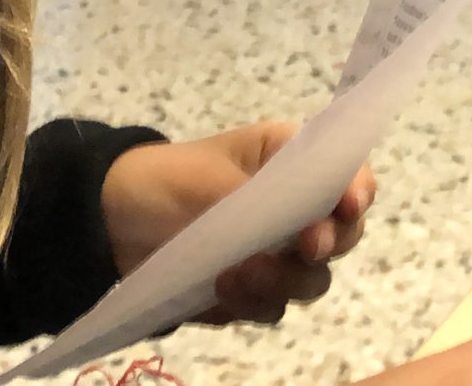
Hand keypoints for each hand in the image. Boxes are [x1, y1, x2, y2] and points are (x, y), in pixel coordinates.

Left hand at [99, 119, 374, 325]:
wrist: (112, 223)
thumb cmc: (168, 179)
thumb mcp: (216, 174)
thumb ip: (267, 197)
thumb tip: (311, 217)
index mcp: (292, 162)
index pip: (348, 175)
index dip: (359, 190)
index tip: (348, 206)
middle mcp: (295, 209)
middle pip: (343, 234)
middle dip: (327, 242)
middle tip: (305, 247)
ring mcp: (276, 255)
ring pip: (313, 279)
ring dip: (286, 279)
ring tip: (241, 271)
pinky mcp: (252, 293)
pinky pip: (273, 308)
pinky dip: (255, 303)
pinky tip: (222, 289)